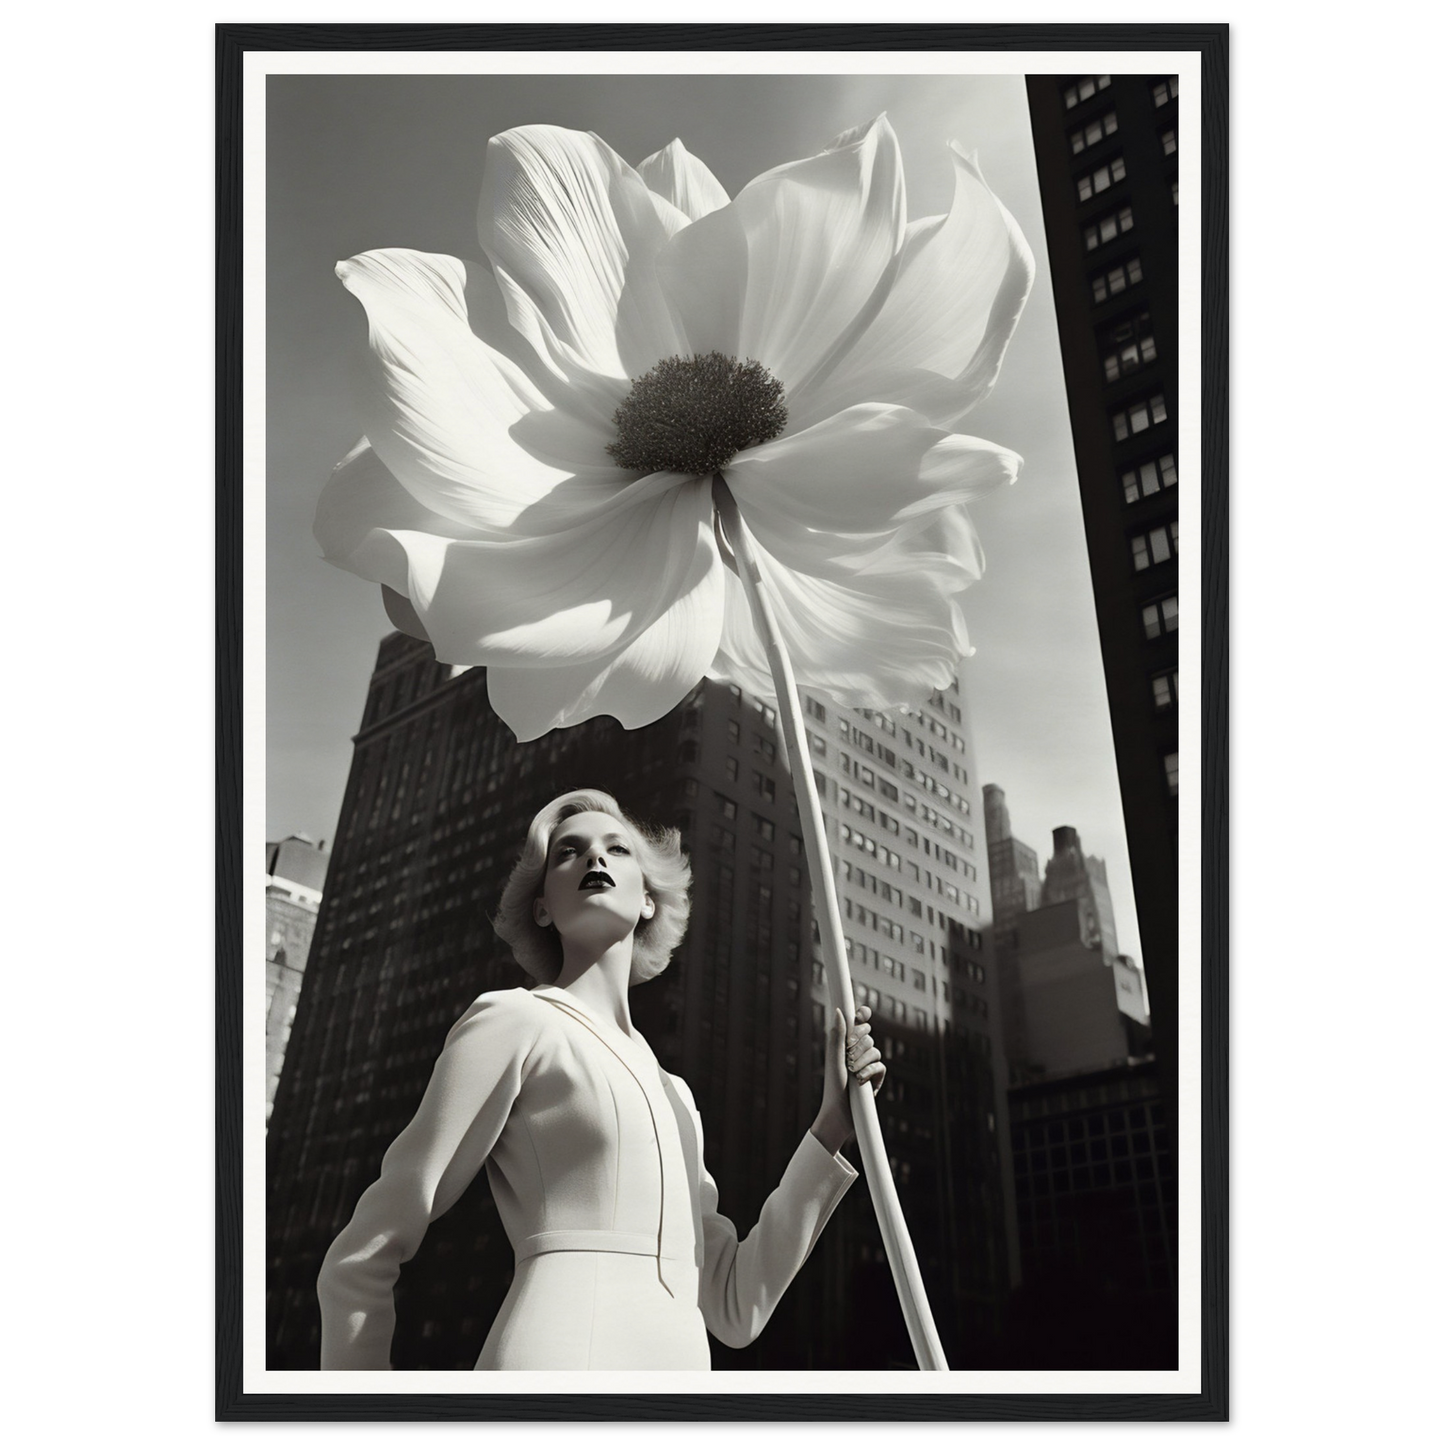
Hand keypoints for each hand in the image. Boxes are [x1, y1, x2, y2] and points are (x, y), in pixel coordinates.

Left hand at [810, 1006, 884, 1154]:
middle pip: (867, 1034)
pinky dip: (871, 1071)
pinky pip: (881, 1066)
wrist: (839, 1114)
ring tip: (852, 1072)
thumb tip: (839, 1011)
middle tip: (848, 1051)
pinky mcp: (876, 1078)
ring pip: (875, 1049)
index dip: (862, 1016)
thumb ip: (838, 1036)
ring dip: (862, 1059)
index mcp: (844, 1044)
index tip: (862, 1014)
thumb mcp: (834, 1060)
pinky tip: (861, 1080)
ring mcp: (868, 1064)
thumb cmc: (832, 1087)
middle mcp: (856, 1052)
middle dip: (859, 1041)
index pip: (857, 1023)